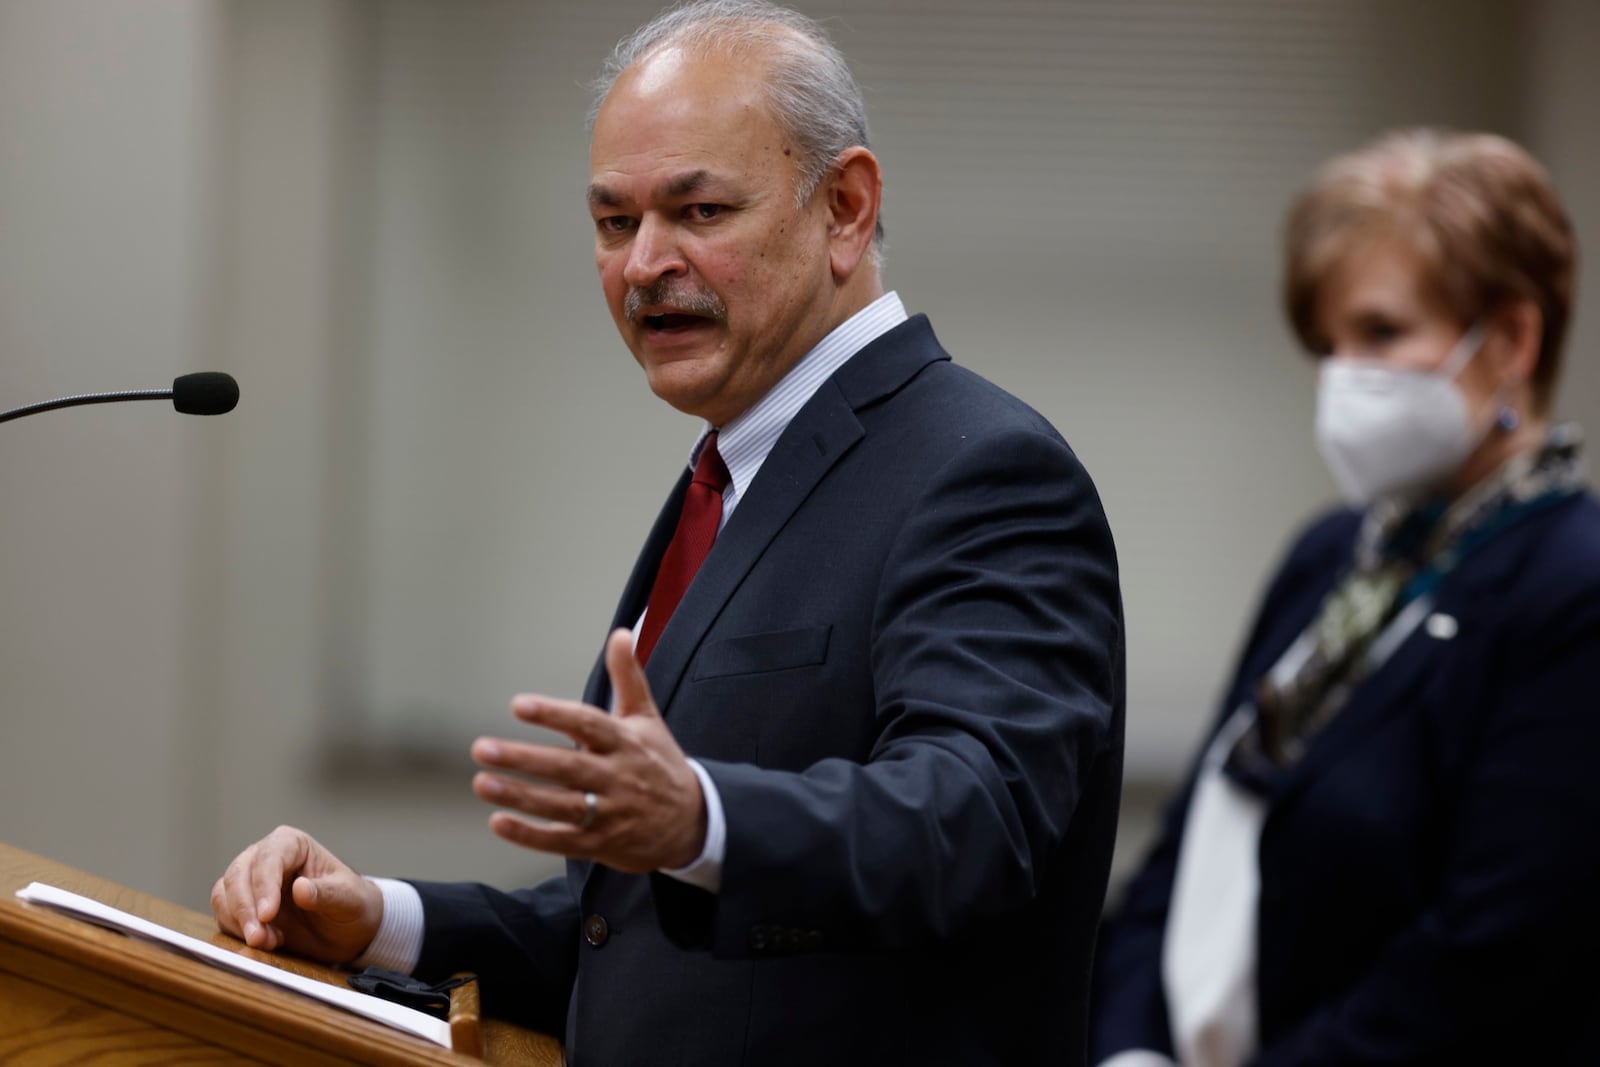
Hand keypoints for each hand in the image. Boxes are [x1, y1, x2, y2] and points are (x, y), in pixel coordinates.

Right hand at [210, 825, 382, 964]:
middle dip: (244, 908)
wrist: (347, 930)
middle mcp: (266, 857)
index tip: (267, 914)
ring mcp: (250, 881)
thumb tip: (300, 888)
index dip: (264, 885)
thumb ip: (327, 894)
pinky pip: (224, 915)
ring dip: (239, 922)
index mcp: (293, 845)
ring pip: (224, 895)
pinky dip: (237, 931)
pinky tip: (265, 942)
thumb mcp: (349, 900)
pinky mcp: (242, 906)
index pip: (269, 857)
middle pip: (238, 875)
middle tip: (258, 938)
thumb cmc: (352, 905)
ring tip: (268, 942)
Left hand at [472, 628, 706, 871]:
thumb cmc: (660, 764)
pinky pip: (561, 839)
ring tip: (482, 783)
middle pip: (567, 767)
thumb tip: (621, 634)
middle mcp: (616, 776)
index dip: (554, 714)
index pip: (588, 723)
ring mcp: (609, 813)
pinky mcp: (600, 844)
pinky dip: (530, 834)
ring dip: (519, 795)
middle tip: (482, 748)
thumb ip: (628, 676)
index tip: (519, 705)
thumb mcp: (648, 717)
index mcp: (625, 742)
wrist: (693, 822)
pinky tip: (499, 822)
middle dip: (523, 758)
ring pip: (560, 804)